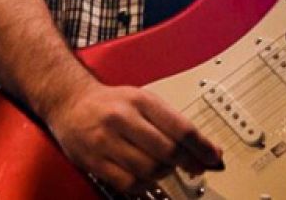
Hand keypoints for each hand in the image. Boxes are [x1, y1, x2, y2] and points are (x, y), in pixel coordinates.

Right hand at [42, 79, 223, 192]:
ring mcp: (107, 141)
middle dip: (187, 163)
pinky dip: (144, 184)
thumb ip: (174, 123)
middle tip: (195, 166)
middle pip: (167, 151)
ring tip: (165, 167)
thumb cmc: (112, 103)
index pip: (181, 128)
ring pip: (149, 169)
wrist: (71, 103)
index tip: (214, 158)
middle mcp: (123, 119)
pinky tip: (145, 177)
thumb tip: (208, 149)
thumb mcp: (144, 100)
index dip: (202, 147)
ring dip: (165, 173)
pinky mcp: (95, 161)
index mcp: (141, 101)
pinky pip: (128, 183)